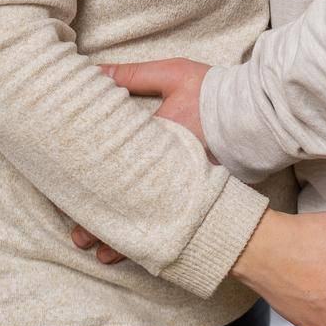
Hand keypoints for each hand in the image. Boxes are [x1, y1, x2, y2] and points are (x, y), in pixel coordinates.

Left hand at [64, 58, 212, 264]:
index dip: (88, 186)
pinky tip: (141, 250)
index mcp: (156, 141)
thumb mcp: (173, 74)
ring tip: (101, 254)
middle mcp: (169, 170)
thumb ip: (133, 75)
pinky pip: (173, 219)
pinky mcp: (202, 194)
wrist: (259, 110)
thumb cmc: (214, 92)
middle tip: (78, 239)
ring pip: (149, 219)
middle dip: (100, 223)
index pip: (114, 167)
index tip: (66, 199)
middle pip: (127, 202)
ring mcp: (186, 187)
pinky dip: (154, 234)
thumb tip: (95, 71)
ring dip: (124, 238)